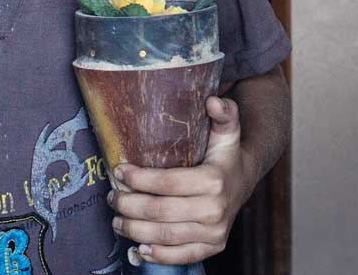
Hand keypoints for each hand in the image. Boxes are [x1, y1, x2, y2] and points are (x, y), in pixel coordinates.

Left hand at [109, 97, 251, 264]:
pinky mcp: (213, 247)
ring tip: (117, 219)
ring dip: (134, 229)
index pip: (167, 183)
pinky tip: (139, 247)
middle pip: (160, 211)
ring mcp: (215, 232)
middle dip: (129, 204)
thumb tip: (212, 101)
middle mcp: (216, 209)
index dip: (138, 178)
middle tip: (112, 196)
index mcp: (215, 180)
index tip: (119, 170)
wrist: (245, 180)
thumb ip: (223, 112)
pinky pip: (181, 257)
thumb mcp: (226, 130)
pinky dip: (157, 255)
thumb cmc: (225, 154)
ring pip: (164, 235)